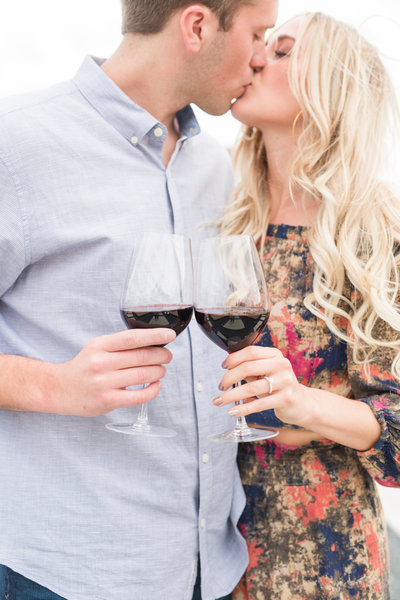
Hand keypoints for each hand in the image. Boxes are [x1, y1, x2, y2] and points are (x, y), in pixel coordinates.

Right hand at [48, 328, 175, 416]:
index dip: (155, 335)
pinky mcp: (107, 401)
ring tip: (161, 370)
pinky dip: (153, 390)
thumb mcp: (97, 348)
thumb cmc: (84, 367)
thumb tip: (152, 342)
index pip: (132, 338)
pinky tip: (155, 385)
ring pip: (143, 375)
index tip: (170, 335)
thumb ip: (120, 345)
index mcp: (100, 345)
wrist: (59, 389)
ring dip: (159, 371)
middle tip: (167, 356)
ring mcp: (104, 383)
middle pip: (142, 356)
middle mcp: (101, 363)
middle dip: (161, 355)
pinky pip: (139, 396)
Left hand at [214, 345, 311, 426]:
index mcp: (275, 355)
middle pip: (248, 368)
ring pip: (251, 387)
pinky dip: (243, 408)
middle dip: (229, 378)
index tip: (223, 366)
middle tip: (220, 386)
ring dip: (231, 395)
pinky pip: (259, 404)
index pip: (250, 351)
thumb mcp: (267, 372)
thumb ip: (250, 368)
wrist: (302, 403)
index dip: (233, 358)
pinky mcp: (285, 399)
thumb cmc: (279, 386)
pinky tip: (232, 411)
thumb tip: (228, 367)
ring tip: (219, 401)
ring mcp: (285, 382)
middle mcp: (281, 365)